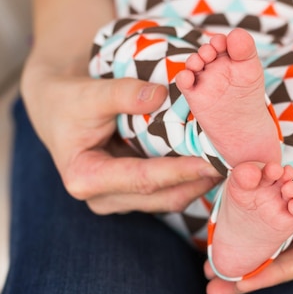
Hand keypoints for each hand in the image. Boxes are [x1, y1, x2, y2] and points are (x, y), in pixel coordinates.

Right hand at [21, 64, 221, 213]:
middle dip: (199, 183)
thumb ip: (121, 94)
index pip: (142, 179)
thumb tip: (159, 95)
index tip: (213, 163)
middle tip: (235, 168)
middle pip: (162, 197)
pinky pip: (167, 192)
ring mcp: (119, 199)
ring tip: (230, 167)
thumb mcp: (88, 94)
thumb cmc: (69, 102)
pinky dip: (190, 180)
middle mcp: (102, 198)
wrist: (58, 109)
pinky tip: (212, 164)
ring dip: (199, 184)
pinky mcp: (133, 194)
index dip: (180, 172)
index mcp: (85, 178)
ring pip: (169, 199)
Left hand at [204, 79, 292, 293]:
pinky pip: (285, 214)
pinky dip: (261, 219)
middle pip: (290, 258)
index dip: (274, 273)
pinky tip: (233, 226)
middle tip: (214, 285)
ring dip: (250, 248)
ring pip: (283, 238)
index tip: (241, 283)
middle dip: (253, 271)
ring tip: (213, 264)